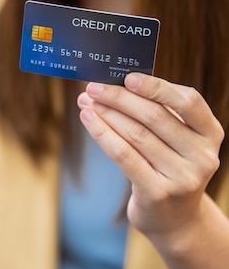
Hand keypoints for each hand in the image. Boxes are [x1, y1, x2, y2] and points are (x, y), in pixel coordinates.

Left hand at [77, 73, 223, 241]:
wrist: (175, 219)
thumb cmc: (168, 166)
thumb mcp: (176, 140)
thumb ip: (157, 113)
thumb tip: (113, 85)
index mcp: (210, 133)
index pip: (188, 101)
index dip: (156, 87)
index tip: (127, 77)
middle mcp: (202, 155)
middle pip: (155, 116)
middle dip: (119, 98)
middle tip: (93, 88)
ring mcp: (182, 176)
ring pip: (136, 134)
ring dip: (106, 113)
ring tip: (86, 102)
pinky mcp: (158, 192)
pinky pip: (124, 155)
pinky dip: (102, 133)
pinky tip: (87, 119)